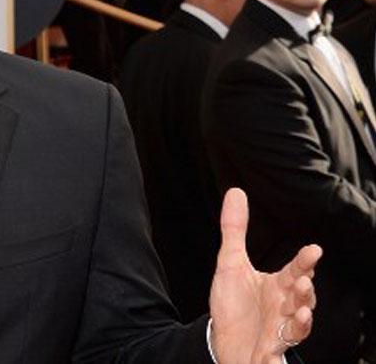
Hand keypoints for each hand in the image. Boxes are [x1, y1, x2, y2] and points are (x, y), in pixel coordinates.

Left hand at [209, 189, 321, 363]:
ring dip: (302, 321)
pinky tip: (270, 354)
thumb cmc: (234, 303)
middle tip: (304, 281)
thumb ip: (235, 230)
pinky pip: (276, 356)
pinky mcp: (269, 352)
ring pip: (298, 327)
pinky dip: (275, 357)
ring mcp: (279, 331)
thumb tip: (235, 192)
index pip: (295, 270)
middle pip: (301, 298)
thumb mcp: (230, 263)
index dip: (304, 262)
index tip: (313, 250)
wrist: (224, 339)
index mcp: (278, 286)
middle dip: (305, 291)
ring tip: (301, 312)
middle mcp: (283, 307)